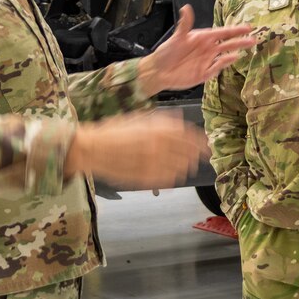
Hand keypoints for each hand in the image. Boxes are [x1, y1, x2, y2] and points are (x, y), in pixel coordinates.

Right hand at [64, 109, 210, 188]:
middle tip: (201, 157)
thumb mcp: (139, 119)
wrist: (93, 149)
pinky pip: (168, 179)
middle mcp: (159, 147)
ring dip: (187, 166)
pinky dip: (174, 176)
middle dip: (197, 155)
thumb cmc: (114, 131)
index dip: (200, 141)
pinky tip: (174, 174)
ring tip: (189, 166)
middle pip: (188, 153)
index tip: (206, 144)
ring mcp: (153, 163)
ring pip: (181, 168)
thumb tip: (180, 120)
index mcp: (158, 130)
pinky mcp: (146, 178)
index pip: (189, 136)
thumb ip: (162, 121)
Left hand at [138, 5, 254, 93]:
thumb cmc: (166, 53)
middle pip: (227, 44)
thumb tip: (186, 7)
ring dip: (237, 51)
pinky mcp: (205, 73)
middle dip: (241, 40)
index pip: (222, 33)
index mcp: (202, 38)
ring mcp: (207, 61)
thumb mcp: (176, 38)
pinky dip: (226, 63)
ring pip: (226, 55)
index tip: (248, 27)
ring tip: (249, 47)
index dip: (235, 30)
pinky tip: (234, 58)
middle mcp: (207, 49)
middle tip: (254, 38)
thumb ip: (185, 24)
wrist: (158, 72)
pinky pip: (218, 67)